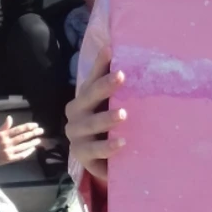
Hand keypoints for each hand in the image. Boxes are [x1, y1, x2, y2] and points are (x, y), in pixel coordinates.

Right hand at [0, 115, 43, 164]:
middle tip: (41, 131)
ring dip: (32, 143)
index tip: (35, 125)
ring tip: (38, 140)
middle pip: (23, 137)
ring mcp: (8, 151)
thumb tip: (10, 117)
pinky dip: (28, 152)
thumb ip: (4, 127)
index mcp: (3, 135)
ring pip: (23, 146)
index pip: (18, 129)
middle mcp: (6, 143)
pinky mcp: (9, 159)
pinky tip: (33, 149)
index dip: (28, 127)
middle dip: (33, 133)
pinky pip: (21, 156)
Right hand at [65, 46, 126, 181]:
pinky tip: (122, 142)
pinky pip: (93, 150)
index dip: (100, 64)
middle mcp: (76, 114)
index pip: (91, 78)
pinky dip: (107, 147)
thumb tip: (134, 60)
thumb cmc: (109, 127)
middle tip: (121, 76)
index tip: (110, 50)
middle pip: (88, 97)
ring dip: (106, 118)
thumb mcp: (114, 107)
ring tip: (124, 114)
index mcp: (84, 98)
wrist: (103, 161)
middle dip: (104, 86)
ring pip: (89, 124)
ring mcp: (76, 135)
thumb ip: (121, 89)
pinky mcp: (82, 155)